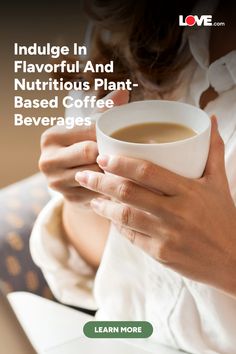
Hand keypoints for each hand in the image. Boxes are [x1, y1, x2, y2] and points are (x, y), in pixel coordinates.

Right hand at [39, 90, 128, 207]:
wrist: (73, 179)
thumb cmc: (84, 145)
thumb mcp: (89, 126)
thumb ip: (104, 109)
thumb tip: (123, 92)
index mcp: (51, 136)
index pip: (87, 128)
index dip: (109, 130)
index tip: (125, 131)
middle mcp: (47, 159)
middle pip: (90, 152)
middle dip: (109, 151)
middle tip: (127, 149)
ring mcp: (56, 182)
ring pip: (95, 173)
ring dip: (112, 170)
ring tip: (126, 165)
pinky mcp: (68, 199)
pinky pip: (97, 191)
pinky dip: (110, 186)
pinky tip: (119, 181)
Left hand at [75, 117, 235, 295]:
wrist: (234, 261)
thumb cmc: (224, 218)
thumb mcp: (220, 183)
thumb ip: (213, 151)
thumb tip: (212, 120)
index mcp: (188, 191)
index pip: (147, 171)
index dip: (120, 163)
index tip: (103, 157)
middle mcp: (175, 212)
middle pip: (127, 193)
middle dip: (100, 182)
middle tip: (84, 174)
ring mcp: (166, 235)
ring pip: (123, 216)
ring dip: (102, 206)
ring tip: (91, 197)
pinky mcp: (161, 254)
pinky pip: (131, 237)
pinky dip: (117, 226)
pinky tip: (110, 218)